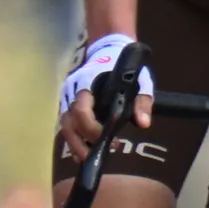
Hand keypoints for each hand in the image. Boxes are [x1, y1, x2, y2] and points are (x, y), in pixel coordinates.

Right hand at [57, 32, 145, 153]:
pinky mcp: (70, 105)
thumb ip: (142, 101)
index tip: (106, 137)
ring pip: (65, 125)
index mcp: (87, 83)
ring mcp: (68, 98)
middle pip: (68, 122)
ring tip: (88, 157)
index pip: (81, 109)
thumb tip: (144, 123)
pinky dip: (73, 140)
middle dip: (78, 142)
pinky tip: (83, 152)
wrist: (109, 50)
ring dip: (74, 143)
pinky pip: (68, 125)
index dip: (90, 127)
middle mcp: (73, 91)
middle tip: (93, 156)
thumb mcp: (140, 80)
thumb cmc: (124, 67)